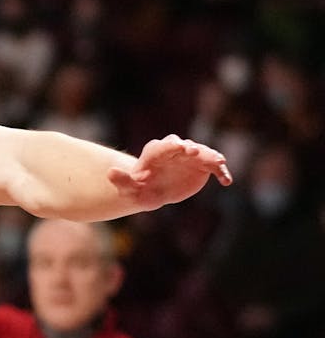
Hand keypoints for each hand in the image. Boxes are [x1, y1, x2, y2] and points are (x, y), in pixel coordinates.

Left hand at [108, 135, 230, 209]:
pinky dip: (221, 172)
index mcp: (155, 153)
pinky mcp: (202, 165)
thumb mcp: (130, 190)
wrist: (155, 193)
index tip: (181, 148)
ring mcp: (190, 156)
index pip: (162, 146)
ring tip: (217, 163)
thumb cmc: (140, 190)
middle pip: (183, 145)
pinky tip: (227, 181)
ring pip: (202, 153)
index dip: (171, 147)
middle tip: (195, 151)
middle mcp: (175, 150)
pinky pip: (213, 167)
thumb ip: (122, 181)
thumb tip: (110, 173)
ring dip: (209, 157)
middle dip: (189, 147)